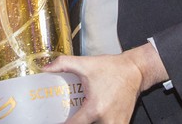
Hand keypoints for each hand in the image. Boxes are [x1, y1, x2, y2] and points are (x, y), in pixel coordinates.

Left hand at [44, 44, 166, 123]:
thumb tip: (46, 68)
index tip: (57, 121)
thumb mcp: (85, 64)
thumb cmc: (112, 68)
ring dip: (88, 122)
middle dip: (77, 122)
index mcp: (95, 108)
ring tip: (81, 115)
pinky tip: (95, 116)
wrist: (135, 71)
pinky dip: (99, 122)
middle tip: (70, 115)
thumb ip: (63, 64)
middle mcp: (107, 120)